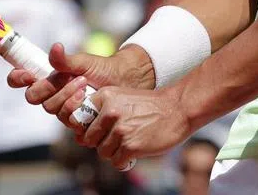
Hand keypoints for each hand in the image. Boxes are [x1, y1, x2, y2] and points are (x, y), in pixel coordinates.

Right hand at [8, 43, 155, 129]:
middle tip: (75, 79)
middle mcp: (54, 94)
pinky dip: (78, 112)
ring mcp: (64, 109)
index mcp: (51, 78)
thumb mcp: (85, 62)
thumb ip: (66, 60)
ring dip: (68, 97)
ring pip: (52, 110)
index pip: (24, 81)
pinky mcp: (77, 123)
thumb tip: (54, 47)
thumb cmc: (104, 70)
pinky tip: (90, 103)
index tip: (25, 75)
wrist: (127, 83)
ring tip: (86, 86)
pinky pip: (68, 123)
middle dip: (52, 88)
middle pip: (35, 98)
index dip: (18, 78)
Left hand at [79, 86, 193, 169]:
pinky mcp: (131, 146)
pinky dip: (124, 161)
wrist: (178, 108)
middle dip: (102, 142)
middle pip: (90, 138)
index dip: (90, 128)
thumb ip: (101, 112)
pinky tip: (135, 152)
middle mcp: (110, 112)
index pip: (81, 120)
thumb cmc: (150, 105)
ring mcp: (120, 129)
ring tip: (130, 143)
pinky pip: (117, 161)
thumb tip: (79, 138)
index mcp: (105, 96)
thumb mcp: (122, 98)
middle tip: (119, 138)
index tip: (102, 129)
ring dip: (115, 152)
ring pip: (103, 152)